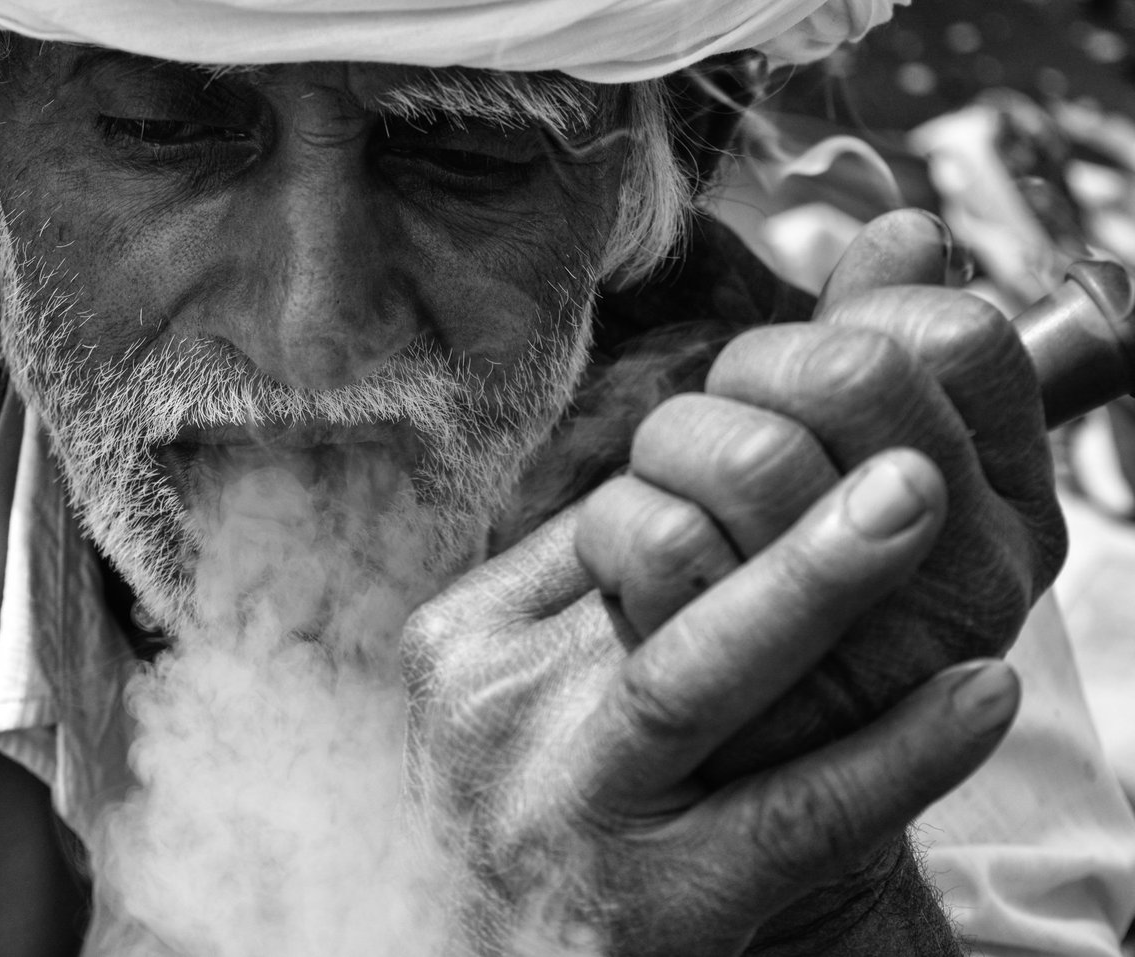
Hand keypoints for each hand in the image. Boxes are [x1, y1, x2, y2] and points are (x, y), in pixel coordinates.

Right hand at [403, 458, 1016, 954]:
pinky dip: (890, 753)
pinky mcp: (651, 903)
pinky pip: (787, 814)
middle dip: (770, 508)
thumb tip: (689, 489)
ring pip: (691, 675)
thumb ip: (570, 602)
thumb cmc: (525, 805)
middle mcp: (496, 709)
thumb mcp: (498, 695)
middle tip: (895, 455)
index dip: (715, 484)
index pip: (598, 525)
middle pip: (636, 575)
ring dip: (811, 585)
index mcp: (461, 641)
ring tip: (913, 507)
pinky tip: (973, 696)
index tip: (826, 450)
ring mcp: (565, 804)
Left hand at [577, 208, 1065, 780]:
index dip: (863, 317)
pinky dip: (618, 521)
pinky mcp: (748, 696)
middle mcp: (966, 579)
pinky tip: (629, 561)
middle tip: (724, 415)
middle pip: (848, 370)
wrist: (730, 796)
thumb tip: (902, 227)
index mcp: (1010, 515)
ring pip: (751, 452)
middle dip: (752, 365)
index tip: (805, 369)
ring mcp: (863, 649)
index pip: (963, 336)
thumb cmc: (796, 607)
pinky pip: (662, 537)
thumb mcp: (868, 485)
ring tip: (667, 487)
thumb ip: (888, 351)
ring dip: (678, 440)